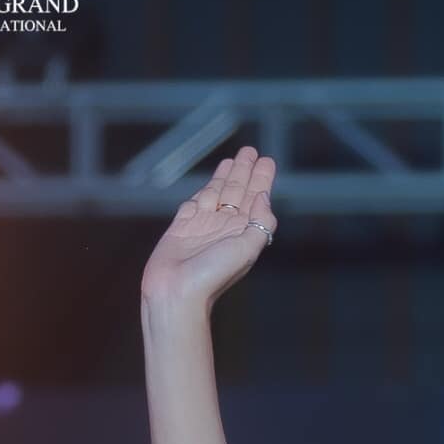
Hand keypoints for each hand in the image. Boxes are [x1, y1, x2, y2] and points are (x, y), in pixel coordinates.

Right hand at [140, 145, 278, 309]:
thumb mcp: (247, 249)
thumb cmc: (212, 275)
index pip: (256, 199)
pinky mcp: (182, 227)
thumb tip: (263, 197)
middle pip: (238, 191)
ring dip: (226, 176)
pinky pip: (195, 203)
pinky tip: (210, 183)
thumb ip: (260, 223)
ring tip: (234, 159)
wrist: (176, 292)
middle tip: (251, 151)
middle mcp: (225, 227)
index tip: (266, 161)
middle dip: (245, 171)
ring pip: (217, 193)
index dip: (261, 179)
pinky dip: (204, 191)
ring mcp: (203, 226)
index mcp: (243, 233)